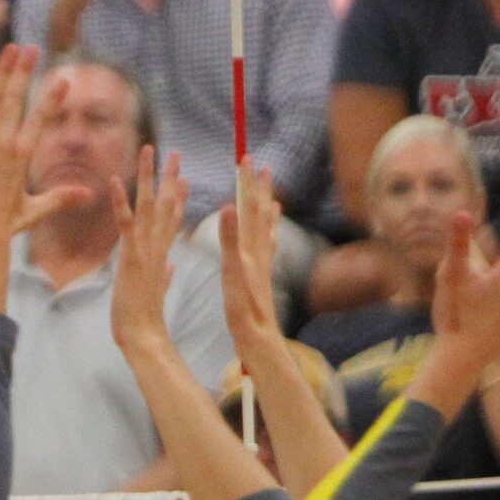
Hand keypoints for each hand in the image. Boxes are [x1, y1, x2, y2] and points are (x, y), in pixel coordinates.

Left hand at [0, 45, 89, 247]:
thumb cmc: (3, 225)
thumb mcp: (35, 210)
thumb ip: (61, 197)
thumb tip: (89, 195)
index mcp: (24, 155)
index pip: (41, 120)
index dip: (52, 99)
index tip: (64, 80)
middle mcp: (8, 143)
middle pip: (18, 99)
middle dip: (25, 72)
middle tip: (32, 49)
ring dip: (3, 71)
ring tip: (11, 48)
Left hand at [107, 146, 187, 363]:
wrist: (143, 336)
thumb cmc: (145, 319)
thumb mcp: (156, 292)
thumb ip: (165, 276)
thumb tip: (171, 267)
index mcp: (162, 255)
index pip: (173, 221)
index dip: (178, 199)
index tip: (183, 179)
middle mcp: (158, 248)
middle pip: (166, 205)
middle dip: (169, 177)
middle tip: (173, 152)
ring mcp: (145, 250)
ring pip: (148, 206)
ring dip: (148, 177)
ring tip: (148, 151)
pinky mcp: (131, 256)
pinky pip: (125, 224)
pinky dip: (119, 202)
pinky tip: (114, 181)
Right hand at [217, 160, 285, 357]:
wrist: (261, 341)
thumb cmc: (244, 312)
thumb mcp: (232, 274)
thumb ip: (230, 240)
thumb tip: (228, 206)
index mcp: (249, 249)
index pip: (248, 207)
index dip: (246, 182)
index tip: (245, 157)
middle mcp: (259, 253)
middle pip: (259, 212)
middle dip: (256, 187)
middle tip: (255, 162)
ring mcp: (263, 265)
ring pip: (265, 228)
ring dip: (264, 206)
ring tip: (268, 190)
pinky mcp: (262, 278)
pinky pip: (267, 247)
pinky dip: (268, 233)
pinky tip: (270, 233)